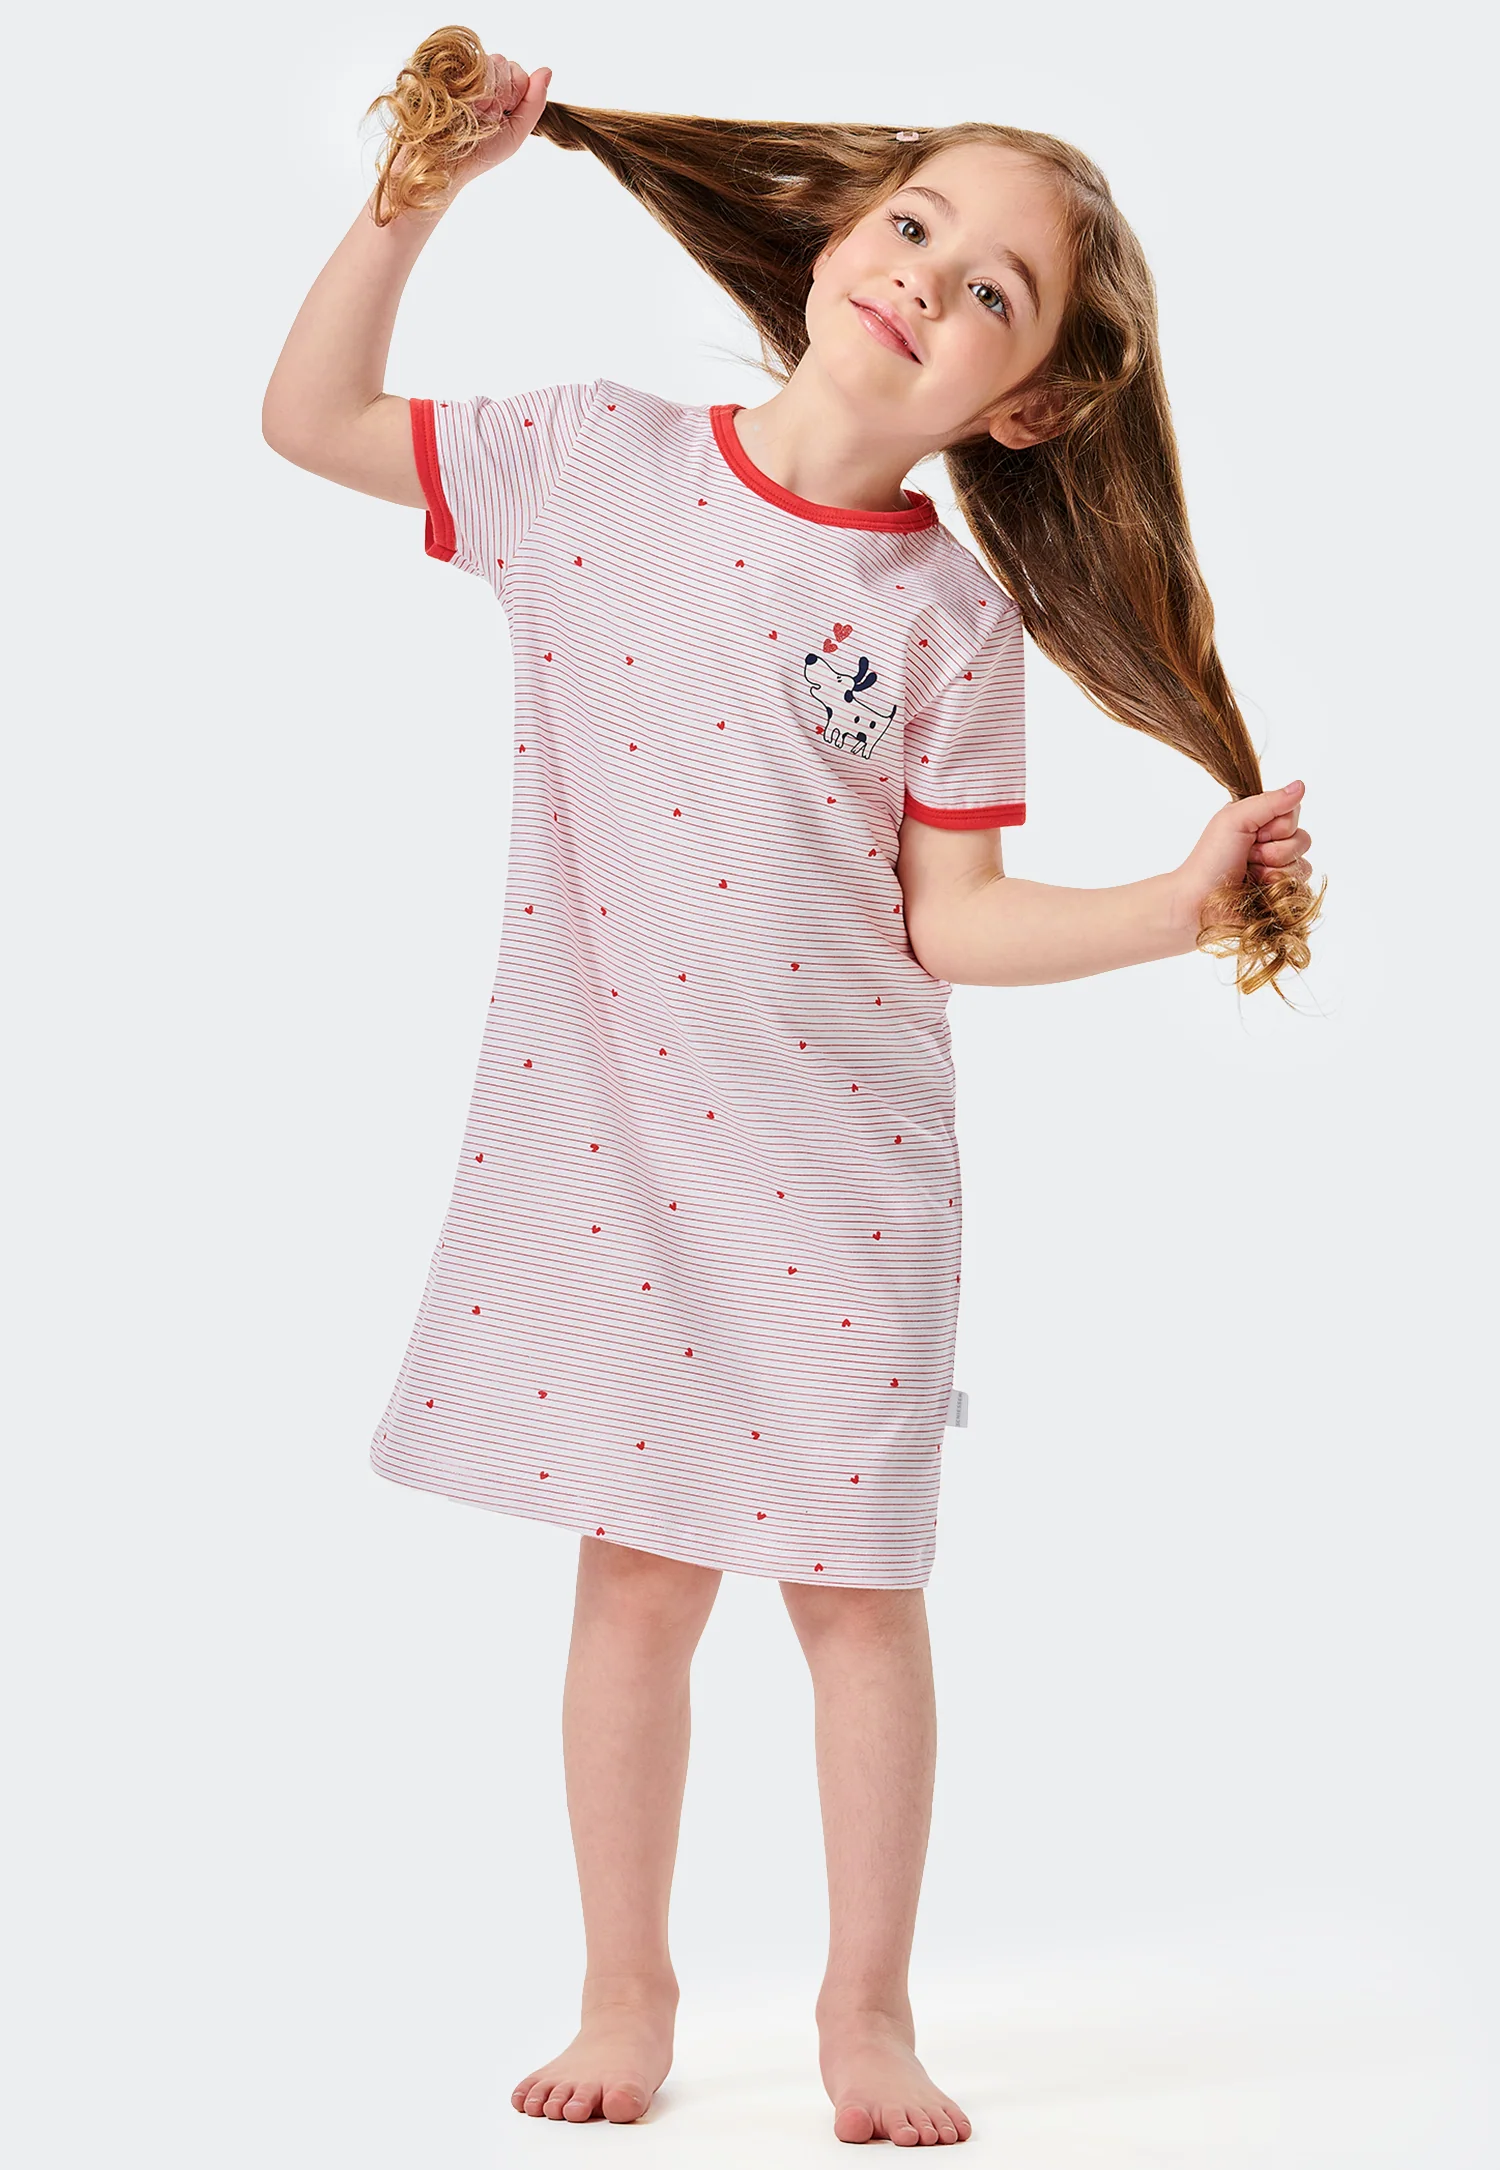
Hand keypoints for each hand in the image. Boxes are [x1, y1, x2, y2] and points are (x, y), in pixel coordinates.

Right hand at [449, 54, 552, 186]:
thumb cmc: (480, 153)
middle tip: (485, 115)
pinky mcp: (445, 68)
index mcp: (499, 91)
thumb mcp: (515, 132)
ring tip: (471, 111)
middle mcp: (480, 78)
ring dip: (484, 91)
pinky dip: (469, 83)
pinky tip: (460, 100)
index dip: (515, 93)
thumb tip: (547, 70)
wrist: (444, 162)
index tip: (502, 116)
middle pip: (503, 64)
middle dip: (500, 92)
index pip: (519, 73)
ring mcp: (461, 71)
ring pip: (486, 61)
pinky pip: (468, 61)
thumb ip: (534, 103)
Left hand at [1172, 780, 1314, 935]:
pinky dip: (1278, 886)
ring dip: (1275, 870)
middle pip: (1302, 839)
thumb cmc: (1210, 860)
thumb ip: (1269, 802)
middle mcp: (1270, 844)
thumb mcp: (1235, 819)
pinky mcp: (1281, 894)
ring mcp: (1277, 871)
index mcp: (1259, 822)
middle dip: (1275, 849)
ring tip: (1250, 875)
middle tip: (1248, 856)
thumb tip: (1301, 786)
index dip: (1277, 825)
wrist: (1199, 903)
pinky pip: (1300, 886)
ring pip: (1303, 864)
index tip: (1254, 833)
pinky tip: (1259, 890)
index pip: (1293, 813)